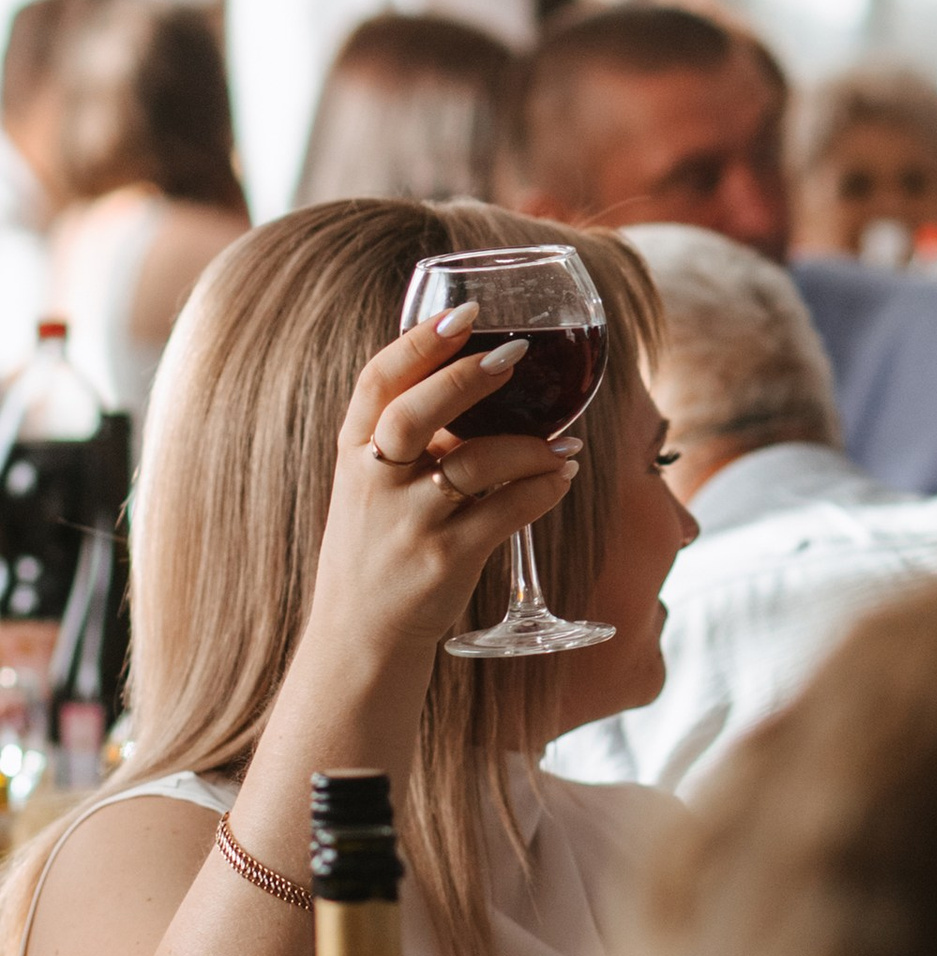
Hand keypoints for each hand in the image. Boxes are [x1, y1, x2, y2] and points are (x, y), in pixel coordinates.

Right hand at [299, 308, 583, 669]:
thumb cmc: (377, 549)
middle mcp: (372, 484)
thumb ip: (408, 438)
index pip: (376, 383)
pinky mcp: (443, 561)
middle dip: (466, 377)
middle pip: (413, 413)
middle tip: (516, 355)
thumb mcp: (370, 487)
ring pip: (474, 463)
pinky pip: (505, 512)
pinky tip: (561, 478)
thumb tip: (478, 374)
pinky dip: (542, 490)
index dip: (419, 343)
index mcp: (352, 454)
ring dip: (531, 446)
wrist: (358, 642)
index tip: (465, 313)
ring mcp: (406, 524)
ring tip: (566, 443)